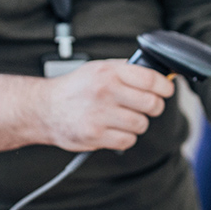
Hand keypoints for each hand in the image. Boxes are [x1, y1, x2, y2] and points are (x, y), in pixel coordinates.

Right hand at [43, 59, 174, 151]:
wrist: (44, 109)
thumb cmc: (75, 89)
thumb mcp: (98, 69)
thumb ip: (126, 70)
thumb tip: (158, 76)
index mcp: (108, 72)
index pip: (150, 79)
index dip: (164, 86)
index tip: (166, 90)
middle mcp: (104, 91)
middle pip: (151, 104)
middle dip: (154, 107)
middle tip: (147, 107)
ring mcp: (100, 114)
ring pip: (141, 124)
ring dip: (138, 123)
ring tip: (124, 118)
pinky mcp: (95, 135)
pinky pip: (128, 140)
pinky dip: (125, 137)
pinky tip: (114, 130)